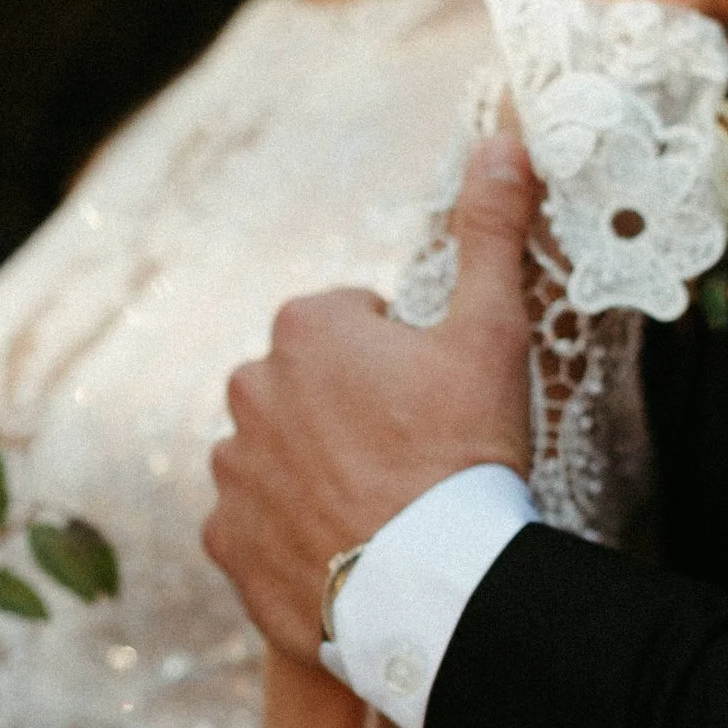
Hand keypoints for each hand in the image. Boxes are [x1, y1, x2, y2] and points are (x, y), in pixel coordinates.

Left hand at [204, 132, 539, 663]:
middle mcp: (247, 388)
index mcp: (304, 328)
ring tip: (379, 509)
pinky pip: (253, 523)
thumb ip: (489, 232)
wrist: (431, 586)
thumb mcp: (491, 333)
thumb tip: (503, 140)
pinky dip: (288, 533)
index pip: (353, 323)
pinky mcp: (224, 539)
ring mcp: (231, 468)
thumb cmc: (464, 454)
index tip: (434, 401)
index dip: (402, 359)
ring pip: (277, 454)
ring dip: (315, 471)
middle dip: (349, 411)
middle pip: (308, 387)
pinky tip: (343, 550)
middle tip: (411, 458)